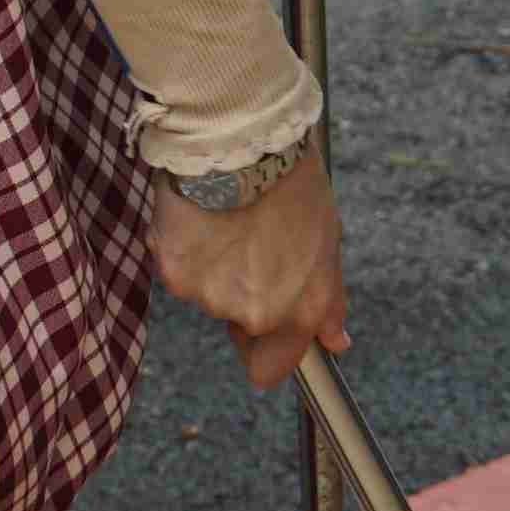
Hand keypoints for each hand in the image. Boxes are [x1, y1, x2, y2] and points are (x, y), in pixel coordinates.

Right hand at [150, 156, 346, 394]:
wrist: (241, 141)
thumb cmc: (291, 184)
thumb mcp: (326, 240)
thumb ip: (327, 300)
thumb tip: (335, 341)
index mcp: (297, 309)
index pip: (270, 369)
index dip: (268, 354)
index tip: (266, 337)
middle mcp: (254, 312)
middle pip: (238, 325)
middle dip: (242, 296)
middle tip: (251, 246)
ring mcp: (209, 295)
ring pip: (207, 293)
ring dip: (215, 267)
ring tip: (228, 220)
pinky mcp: (174, 272)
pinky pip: (180, 270)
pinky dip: (187, 250)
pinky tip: (203, 217)